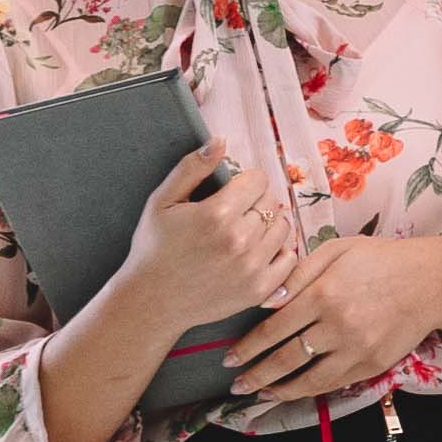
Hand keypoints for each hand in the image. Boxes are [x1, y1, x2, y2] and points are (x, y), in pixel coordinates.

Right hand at [104, 147, 292, 337]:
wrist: (152, 300)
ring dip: (268, 225)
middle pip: (271, 202)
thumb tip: (220, 140)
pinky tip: (256, 252)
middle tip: (234, 214)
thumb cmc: (154, 248)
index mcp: (217, 214)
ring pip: (283, 227)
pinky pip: (289, 259)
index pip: (258, 180)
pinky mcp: (259, 290)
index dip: (245, 182)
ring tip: (244, 232)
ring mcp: (252, 268)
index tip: (231, 192)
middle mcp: (240, 241)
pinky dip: (278, 252)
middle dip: (255, 202)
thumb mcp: (162, 201)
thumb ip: (192, 167)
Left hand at [229, 235, 441, 406]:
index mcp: (323, 294)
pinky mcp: (371, 365)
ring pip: (307, 380)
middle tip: (236, 384)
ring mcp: (355, 350)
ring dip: (278, 390)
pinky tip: (292, 391)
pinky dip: (308, 390)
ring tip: (259, 394)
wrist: (430, 281)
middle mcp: (336, 326)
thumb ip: (297, 274)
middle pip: (285, 359)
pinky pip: (332, 384)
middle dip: (255, 375)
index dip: (248, 347)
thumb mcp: (335, 251)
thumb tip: (264, 299)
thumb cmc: (378, 259)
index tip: (229, 358)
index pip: (273, 328)